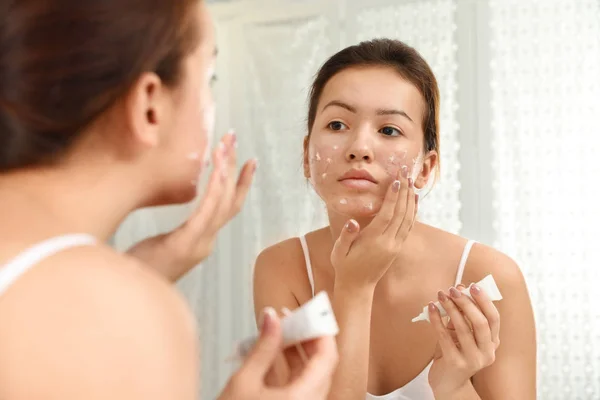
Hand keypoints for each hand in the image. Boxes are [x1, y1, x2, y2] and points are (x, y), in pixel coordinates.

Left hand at [127, 132, 255, 280]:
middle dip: (236, 169)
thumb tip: (176, 226)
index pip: (227, 209)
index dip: (240, 185)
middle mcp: (205, 242)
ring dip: (226, 171)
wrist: (127, 299)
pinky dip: (215, 188)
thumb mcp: (159, 250)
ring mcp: (198, 243)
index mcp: (201, 242)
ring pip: (222, 202)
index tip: (247, 162)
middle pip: (230, 202)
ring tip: (228, 146)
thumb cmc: (138, 274)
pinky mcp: (186, 242)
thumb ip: (174, 238)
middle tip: (236, 140)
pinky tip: (218, 169)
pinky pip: (206, 211)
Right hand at [218, 308, 338, 399]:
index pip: (327, 357)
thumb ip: (263, 346)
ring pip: (310, 374)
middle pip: (321, 364)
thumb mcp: (244, 381)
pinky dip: (290, 366)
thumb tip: (271, 318)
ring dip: (298, 350)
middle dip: (308, 337)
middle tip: (292, 317)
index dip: (321, 330)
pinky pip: (299, 384)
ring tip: (280, 329)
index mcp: (302, 398)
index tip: (310, 312)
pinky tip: (274, 350)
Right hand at [331, 171, 417, 288]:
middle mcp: (388, 243)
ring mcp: (395, 246)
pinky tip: (413, 202)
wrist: (357, 287)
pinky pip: (408, 227)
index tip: (397, 180)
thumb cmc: (345, 267)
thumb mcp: (339, 252)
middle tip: (406, 173)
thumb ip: (346, 236)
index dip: (393, 197)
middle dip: (404, 192)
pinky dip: (412, 212)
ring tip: (412, 183)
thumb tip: (352, 222)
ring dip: (411, 201)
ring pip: (408, 220)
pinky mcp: (398, 248)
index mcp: (374, 241)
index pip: (387, 215)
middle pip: (400, 214)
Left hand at [428, 283, 500, 397]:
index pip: (494, 319)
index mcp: (492, 343)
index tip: (472, 286)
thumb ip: (462, 314)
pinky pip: (445, 337)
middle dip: (466, 303)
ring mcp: (473, 359)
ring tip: (441, 295)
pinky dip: (437, 320)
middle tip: (453, 289)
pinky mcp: (456, 363)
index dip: (484, 301)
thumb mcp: (461, 333)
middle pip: (481, 323)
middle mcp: (487, 352)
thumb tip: (460, 288)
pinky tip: (431, 308)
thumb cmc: (454, 353)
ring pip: (463, 329)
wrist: (447, 383)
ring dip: (450, 308)